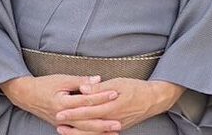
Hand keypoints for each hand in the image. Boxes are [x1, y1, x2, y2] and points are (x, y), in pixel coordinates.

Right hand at [0, 75, 121, 132]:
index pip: (86, 100)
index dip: (101, 97)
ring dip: (98, 132)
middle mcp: (63, 116)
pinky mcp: (62, 126)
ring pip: (83, 130)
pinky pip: (77, 133)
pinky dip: (89, 134)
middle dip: (103, 123)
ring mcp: (62, 123)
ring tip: (113, 133)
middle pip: (86, 121)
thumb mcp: (62, 79)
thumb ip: (80, 80)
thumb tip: (98, 79)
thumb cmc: (44, 84)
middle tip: (118, 123)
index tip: (115, 94)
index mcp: (63, 102)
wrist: (26, 95)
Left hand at [55, 78, 184, 133]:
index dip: (73, 111)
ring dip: (78, 132)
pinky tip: (81, 134)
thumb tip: (83, 88)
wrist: (153, 100)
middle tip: (58, 122)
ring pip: (93, 132)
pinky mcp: (118, 128)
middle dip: (72, 124)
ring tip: (64, 130)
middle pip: (88, 123)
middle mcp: (112, 119)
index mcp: (111, 106)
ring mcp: (115, 126)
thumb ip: (99, 87)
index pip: (88, 110)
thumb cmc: (136, 88)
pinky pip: (101, 134)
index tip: (60, 112)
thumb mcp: (118, 83)